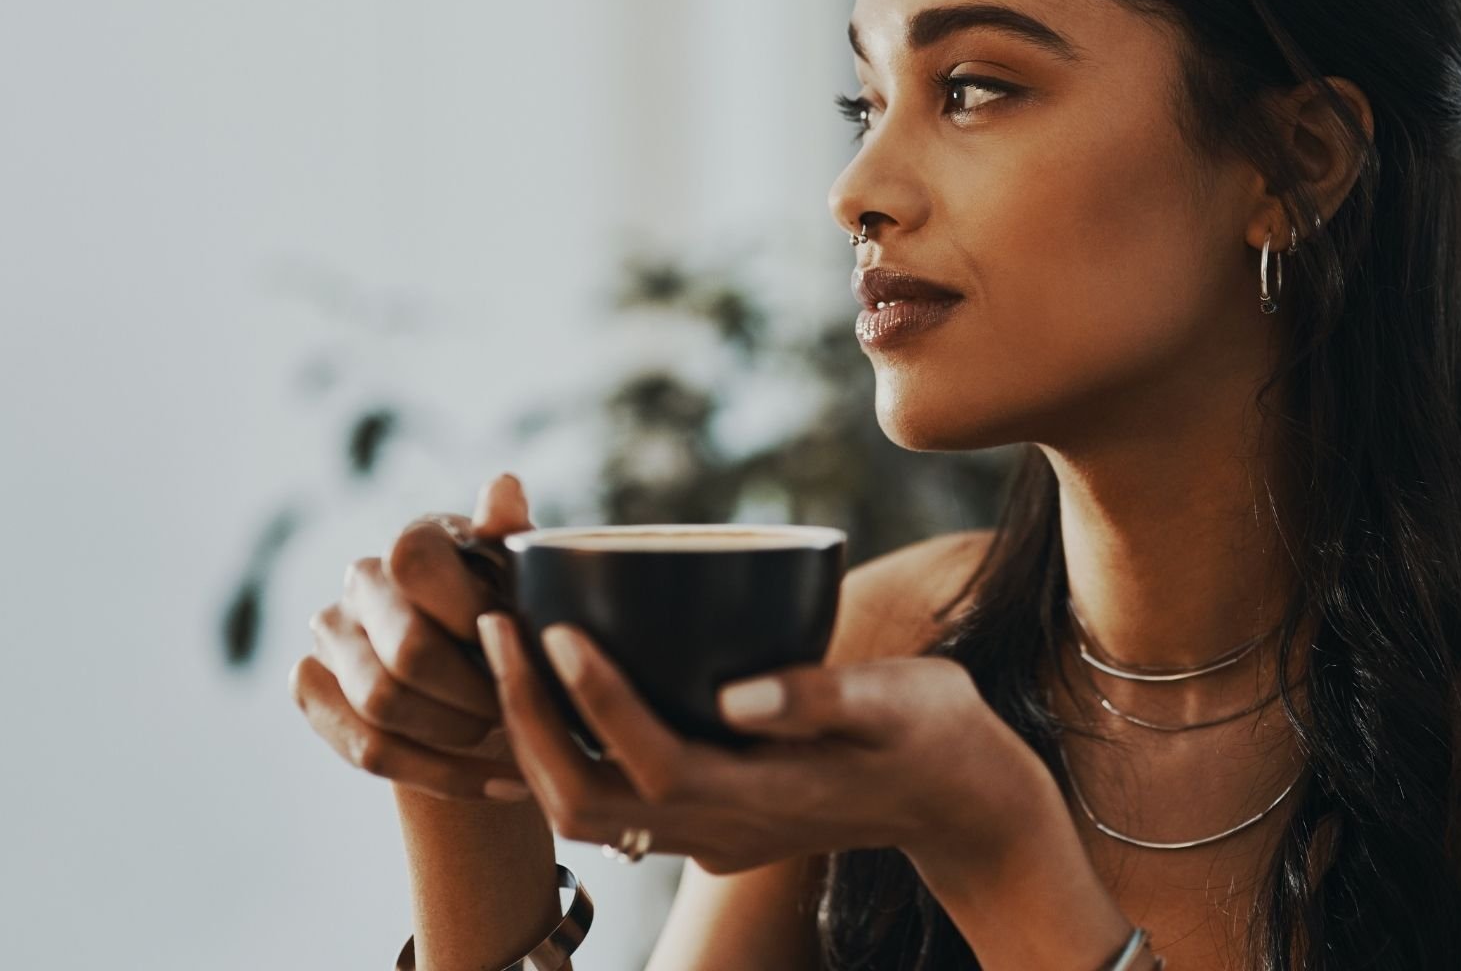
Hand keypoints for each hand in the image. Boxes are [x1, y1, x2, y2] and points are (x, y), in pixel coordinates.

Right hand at [289, 474, 541, 801]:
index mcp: (413, 540)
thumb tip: (504, 486)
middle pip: (406, 653)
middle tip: (521, 710)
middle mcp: (360, 581)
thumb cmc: (517, 613)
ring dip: (459, 736)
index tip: (525, 648)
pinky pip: (368, 750)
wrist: (483, 672)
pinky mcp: (312, 687)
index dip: (475, 618)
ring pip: (383, 707)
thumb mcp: (531, 576)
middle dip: (474, 693)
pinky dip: (441, 775)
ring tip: (511, 740)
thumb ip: (514, 536)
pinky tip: (501, 783)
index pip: (416, 568)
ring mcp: (329, 636)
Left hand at [476, 611, 1055, 874]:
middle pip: (586, 800)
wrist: (964, 803)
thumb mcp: (901, 703)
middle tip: (496, 625)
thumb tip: (737, 693)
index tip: (552, 626)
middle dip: (526, 718)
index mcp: (764, 799)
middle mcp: (721, 829)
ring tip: (503, 647)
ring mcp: (710, 835)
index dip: (593, 699)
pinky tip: (539, 695)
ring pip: (585, 810)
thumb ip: (822, 699)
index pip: (652, 760)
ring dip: (531, 736)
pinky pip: (608, 801)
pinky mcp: (708, 820)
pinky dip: (560, 751)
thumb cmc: (939, 736)